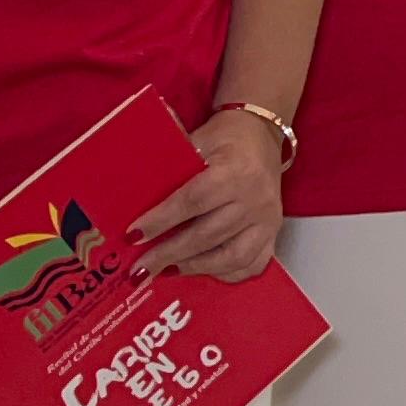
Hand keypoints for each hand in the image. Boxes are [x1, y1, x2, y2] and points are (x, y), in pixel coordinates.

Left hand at [131, 109, 286, 280]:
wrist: (262, 132)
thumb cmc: (224, 138)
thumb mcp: (196, 141)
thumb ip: (170, 168)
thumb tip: (130, 193)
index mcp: (235, 171)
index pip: (193, 202)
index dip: (161, 221)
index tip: (133, 236)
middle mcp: (255, 198)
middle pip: (207, 235)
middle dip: (169, 253)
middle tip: (140, 267)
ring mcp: (267, 219)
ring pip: (230, 256)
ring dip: (194, 267)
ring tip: (166, 270)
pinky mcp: (274, 231)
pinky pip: (252, 264)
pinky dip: (225, 273)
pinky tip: (201, 271)